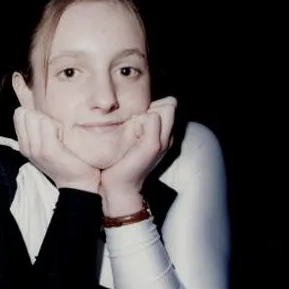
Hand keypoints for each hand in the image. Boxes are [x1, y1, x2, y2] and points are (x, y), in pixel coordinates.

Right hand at [13, 107, 100, 193]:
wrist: (77, 182)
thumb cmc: (65, 159)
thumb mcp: (45, 144)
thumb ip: (38, 129)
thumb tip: (37, 111)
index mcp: (23, 144)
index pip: (19, 114)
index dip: (35, 116)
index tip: (47, 130)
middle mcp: (25, 146)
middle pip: (26, 113)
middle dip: (41, 118)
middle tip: (53, 134)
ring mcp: (35, 149)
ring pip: (36, 117)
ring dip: (51, 123)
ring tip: (59, 138)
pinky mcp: (48, 150)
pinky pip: (48, 124)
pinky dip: (58, 127)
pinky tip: (63, 139)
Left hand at [100, 97, 176, 213]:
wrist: (119, 185)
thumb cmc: (120, 159)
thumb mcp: (131, 137)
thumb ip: (137, 121)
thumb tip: (134, 106)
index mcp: (164, 135)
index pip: (169, 104)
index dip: (153, 105)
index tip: (136, 119)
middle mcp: (168, 137)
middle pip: (170, 105)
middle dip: (150, 107)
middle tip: (133, 124)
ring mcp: (163, 141)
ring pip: (161, 110)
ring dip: (142, 115)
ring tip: (130, 132)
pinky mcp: (153, 145)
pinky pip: (152, 118)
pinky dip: (138, 121)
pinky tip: (129, 135)